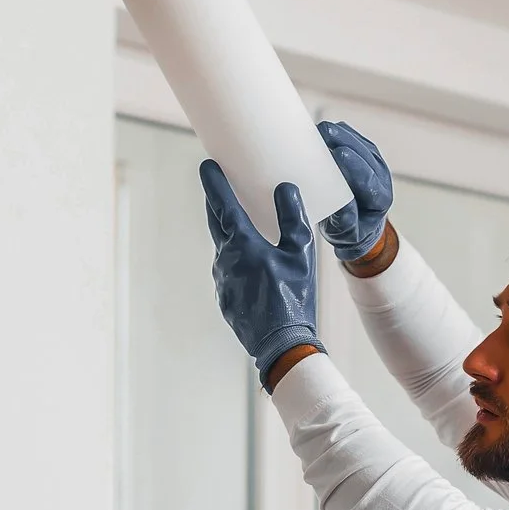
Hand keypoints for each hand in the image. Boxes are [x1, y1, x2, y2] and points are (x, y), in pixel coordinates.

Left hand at [200, 160, 318, 382]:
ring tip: (240, 223)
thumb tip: (285, 189)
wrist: (280, 344)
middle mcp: (225, 260)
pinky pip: (228, 270)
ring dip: (228, 233)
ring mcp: (222, 280)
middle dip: (216, 203)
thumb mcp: (301, 255)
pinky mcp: (225, 297)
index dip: (215, 184)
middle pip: (216, 223)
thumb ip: (293, 219)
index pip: (224, 206)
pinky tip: (250, 262)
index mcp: (243, 245)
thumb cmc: (294, 298)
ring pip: (222, 248)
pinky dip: (235, 258)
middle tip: (217, 185)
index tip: (207, 166)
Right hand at [317, 121, 392, 263]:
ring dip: (340, 133)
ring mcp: (374, 162)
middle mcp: (381, 177)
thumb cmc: (351, 232)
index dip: (354, 165)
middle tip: (323, 132)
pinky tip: (322, 131)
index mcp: (380, 199)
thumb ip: (344, 221)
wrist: (358, 227)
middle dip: (344, 141)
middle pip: (365, 154)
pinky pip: (353, 137)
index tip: (338, 154)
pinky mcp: (364, 152)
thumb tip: (339, 204)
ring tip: (320, 129)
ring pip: (360, 142)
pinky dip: (338, 132)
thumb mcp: (345, 234)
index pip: (369, 179)